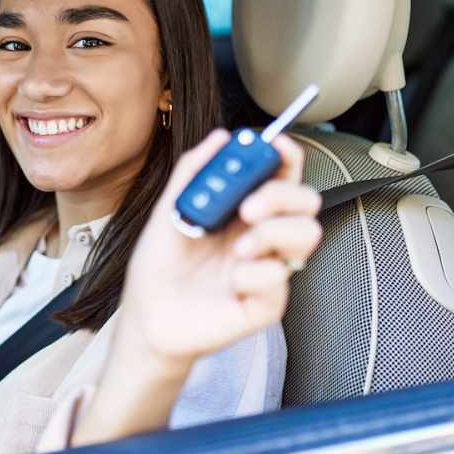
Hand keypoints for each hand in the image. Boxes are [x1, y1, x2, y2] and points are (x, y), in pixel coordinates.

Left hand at [118, 129, 321, 373]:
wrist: (146, 316)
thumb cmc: (160, 267)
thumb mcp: (168, 212)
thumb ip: (192, 172)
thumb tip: (220, 137)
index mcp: (242, 210)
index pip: (280, 175)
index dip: (288, 156)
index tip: (278, 145)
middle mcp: (261, 235)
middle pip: (306, 200)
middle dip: (282, 195)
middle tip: (247, 208)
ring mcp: (268, 268)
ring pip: (307, 235)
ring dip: (272, 234)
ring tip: (237, 250)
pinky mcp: (267, 302)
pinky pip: (279, 278)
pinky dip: (250, 277)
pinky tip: (228, 286)